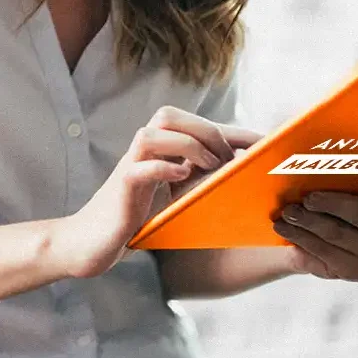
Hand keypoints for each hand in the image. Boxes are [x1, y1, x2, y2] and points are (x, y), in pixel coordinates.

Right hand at [56, 106, 261, 278]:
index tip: (265, 143)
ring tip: (209, 166)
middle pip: (170, 115)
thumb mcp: (176, 196)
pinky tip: (181, 177)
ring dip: (187, 145)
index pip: (197, 125)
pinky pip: (140, 166)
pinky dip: (164, 167)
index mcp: (159, 149)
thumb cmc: (137, 218)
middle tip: (228, 159)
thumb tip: (242, 172)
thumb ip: (200, 180)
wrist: (92, 242)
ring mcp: (130, 166)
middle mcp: (143, 150)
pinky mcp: (121, 187)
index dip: (232, 130)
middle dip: (206, 130)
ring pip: (153, 133)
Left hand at [272, 160, 357, 280]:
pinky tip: (284, 228)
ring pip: (339, 234)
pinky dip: (302, 239)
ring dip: (309, 222)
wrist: (318, 234)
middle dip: (332, 203)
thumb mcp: (336, 175)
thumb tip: (293, 133)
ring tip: (287, 212)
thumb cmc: (332, 193)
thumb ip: (331, 158)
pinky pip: (326, 253)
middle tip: (307, 197)